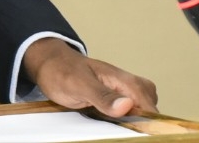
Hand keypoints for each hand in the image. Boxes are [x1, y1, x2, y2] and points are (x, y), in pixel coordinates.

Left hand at [23, 37, 157, 117]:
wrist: (49, 64)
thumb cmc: (62, 70)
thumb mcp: (79, 84)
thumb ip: (102, 95)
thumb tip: (126, 106)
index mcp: (124, 80)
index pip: (149, 106)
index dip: (149, 122)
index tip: (141, 133)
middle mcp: (128, 86)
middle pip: (150, 111)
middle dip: (143, 124)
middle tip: (121, 129)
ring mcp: (122, 93)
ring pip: (142, 112)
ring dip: (135, 123)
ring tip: (117, 128)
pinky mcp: (115, 100)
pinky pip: (130, 113)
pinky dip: (126, 121)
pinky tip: (115, 126)